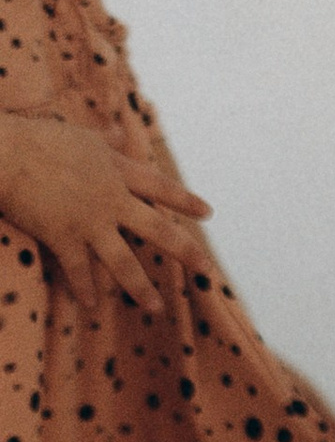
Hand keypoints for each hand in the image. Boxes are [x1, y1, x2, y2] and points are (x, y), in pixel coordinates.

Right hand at [0, 110, 211, 314]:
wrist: (8, 153)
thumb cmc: (39, 139)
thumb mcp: (80, 136)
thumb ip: (104, 141)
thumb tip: (119, 132)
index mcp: (117, 171)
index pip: (160, 188)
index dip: (185, 201)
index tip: (208, 213)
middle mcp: (112, 199)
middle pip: (157, 230)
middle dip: (184, 251)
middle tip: (206, 270)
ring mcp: (89, 221)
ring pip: (123, 262)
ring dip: (140, 287)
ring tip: (156, 307)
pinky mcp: (64, 237)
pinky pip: (79, 270)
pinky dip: (85, 290)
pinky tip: (92, 308)